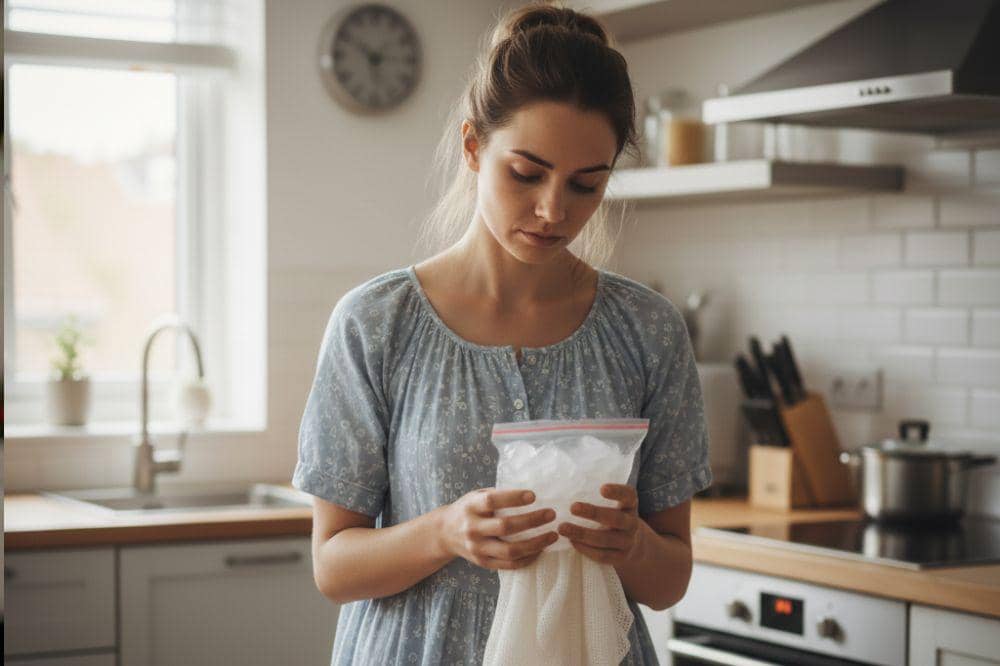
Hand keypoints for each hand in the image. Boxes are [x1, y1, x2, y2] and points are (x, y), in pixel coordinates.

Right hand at [440, 488, 557, 570]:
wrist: (444, 534)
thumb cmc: (467, 510)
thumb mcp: (475, 496)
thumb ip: (496, 495)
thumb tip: (529, 493)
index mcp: (471, 507)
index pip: (492, 501)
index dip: (513, 498)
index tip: (533, 495)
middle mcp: (473, 528)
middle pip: (505, 527)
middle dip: (532, 521)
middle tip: (551, 514)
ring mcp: (477, 548)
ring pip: (510, 550)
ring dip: (535, 544)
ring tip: (552, 535)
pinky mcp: (483, 562)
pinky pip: (509, 564)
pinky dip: (528, 558)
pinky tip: (540, 550)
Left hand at [559, 484, 642, 565]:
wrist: (634, 545)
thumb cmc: (613, 517)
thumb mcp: (614, 505)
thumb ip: (596, 497)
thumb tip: (566, 488)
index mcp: (630, 505)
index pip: (628, 496)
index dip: (617, 492)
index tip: (602, 488)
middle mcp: (632, 523)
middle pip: (616, 519)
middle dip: (593, 513)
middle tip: (572, 507)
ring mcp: (628, 542)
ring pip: (605, 539)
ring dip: (582, 534)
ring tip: (562, 528)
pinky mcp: (621, 558)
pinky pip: (602, 555)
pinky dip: (585, 549)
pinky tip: (572, 541)